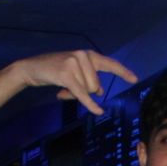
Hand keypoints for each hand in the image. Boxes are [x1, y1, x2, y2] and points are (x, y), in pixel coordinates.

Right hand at [5, 50, 138, 115]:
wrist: (31, 68)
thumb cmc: (54, 71)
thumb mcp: (74, 72)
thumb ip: (89, 78)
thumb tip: (100, 91)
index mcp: (87, 54)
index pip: (109, 64)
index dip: (122, 72)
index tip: (135, 79)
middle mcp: (83, 55)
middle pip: (96, 85)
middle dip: (84, 92)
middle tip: (67, 88)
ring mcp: (74, 63)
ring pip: (88, 90)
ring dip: (75, 95)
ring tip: (63, 89)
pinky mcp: (66, 74)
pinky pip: (82, 94)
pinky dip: (90, 104)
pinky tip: (98, 111)